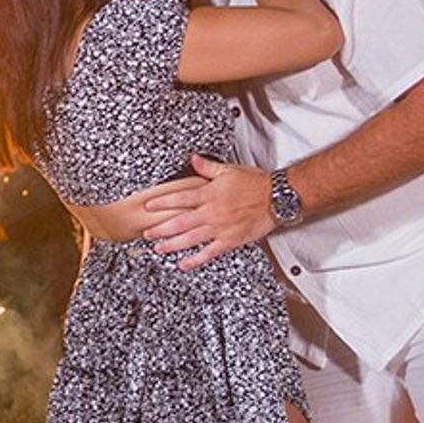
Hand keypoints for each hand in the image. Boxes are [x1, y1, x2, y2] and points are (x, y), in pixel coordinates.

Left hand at [136, 153, 273, 266]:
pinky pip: (209, 253)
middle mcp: (212, 212)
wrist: (276, 198)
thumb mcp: (229, 170)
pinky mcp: (229, 240)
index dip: (162, 202)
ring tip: (158, 248)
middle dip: (161, 228)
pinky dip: (195, 260)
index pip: (180, 198)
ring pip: (190, 239)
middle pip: (180, 222)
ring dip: (172, 244)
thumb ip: (207, 167)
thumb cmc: (255, 184)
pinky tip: (183, 263)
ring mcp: (220, 228)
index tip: (148, 206)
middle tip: (147, 233)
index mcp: (210, 194)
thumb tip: (192, 158)